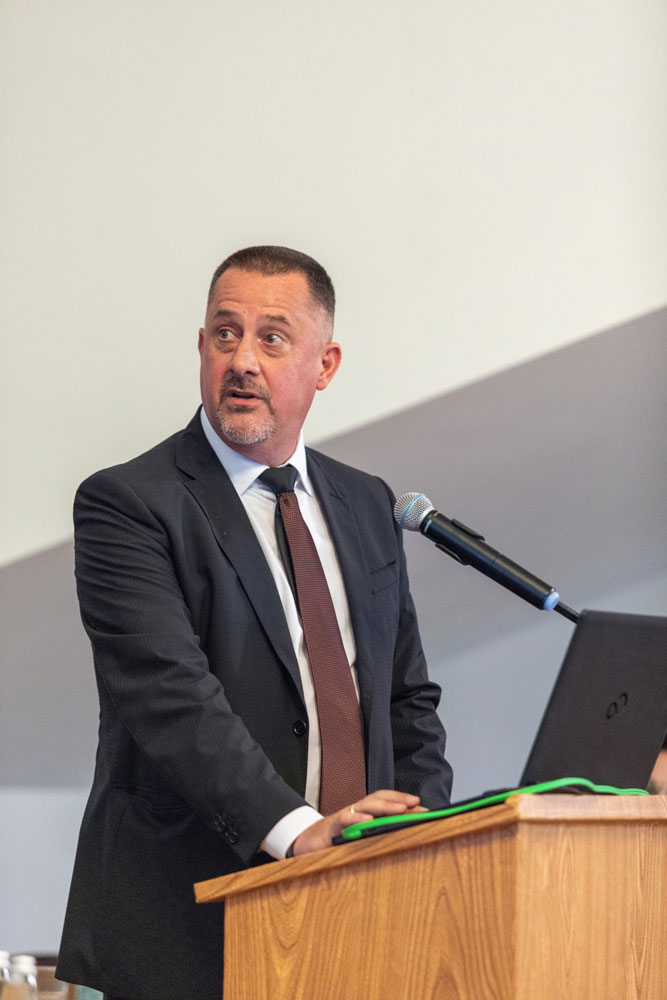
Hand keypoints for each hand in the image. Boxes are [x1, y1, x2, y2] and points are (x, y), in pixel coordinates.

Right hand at [291, 790, 422, 855]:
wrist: (305, 845)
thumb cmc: (334, 842)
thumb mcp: (358, 841)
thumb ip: (375, 838)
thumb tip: (403, 840)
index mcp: (364, 814)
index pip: (386, 802)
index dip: (403, 801)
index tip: (423, 807)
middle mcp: (356, 812)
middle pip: (379, 799)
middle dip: (399, 800)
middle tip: (417, 804)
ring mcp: (344, 817)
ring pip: (366, 805)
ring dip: (385, 806)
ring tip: (401, 808)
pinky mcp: (331, 826)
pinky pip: (344, 818)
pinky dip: (356, 818)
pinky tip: (368, 820)